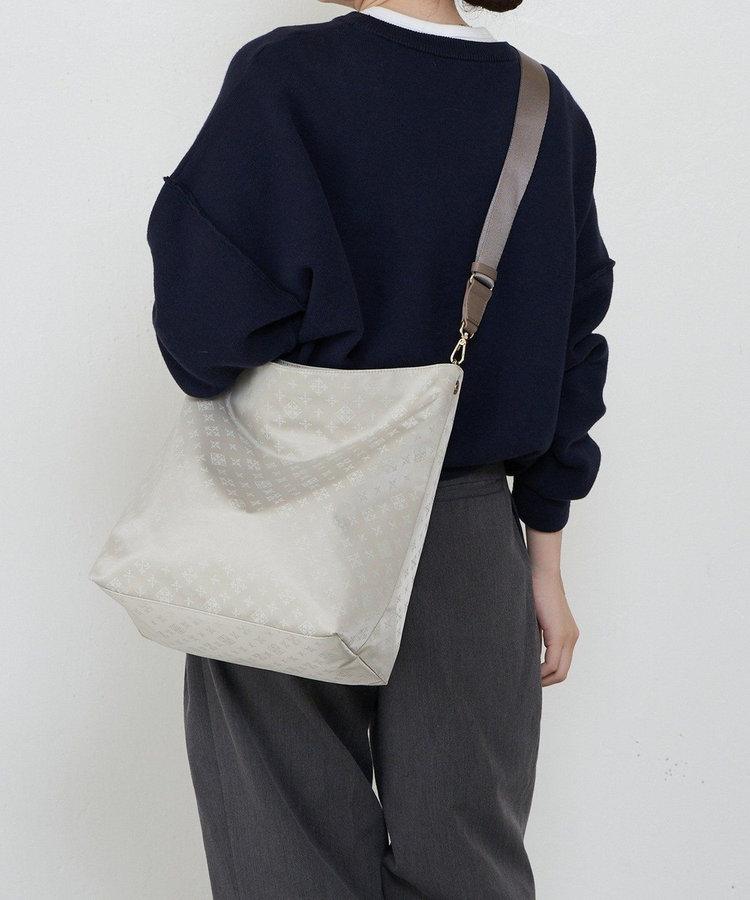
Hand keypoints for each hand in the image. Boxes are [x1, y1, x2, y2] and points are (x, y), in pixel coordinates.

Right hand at [525, 527, 579, 685]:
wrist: (541, 573)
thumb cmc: (534, 591)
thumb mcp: (535, 620)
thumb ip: (536, 637)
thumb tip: (526, 656)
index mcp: (567, 634)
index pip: (560, 666)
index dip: (546, 676)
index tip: (529, 678)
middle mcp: (572, 638)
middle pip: (562, 673)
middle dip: (544, 681)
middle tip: (525, 683)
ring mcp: (568, 637)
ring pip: (559, 671)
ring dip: (542, 678)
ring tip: (525, 679)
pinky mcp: (560, 634)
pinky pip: (552, 662)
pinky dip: (540, 670)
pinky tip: (527, 669)